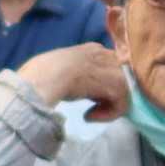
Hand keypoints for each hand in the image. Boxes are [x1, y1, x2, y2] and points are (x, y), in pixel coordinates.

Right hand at [22, 43, 137, 112]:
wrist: (44, 79)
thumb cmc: (40, 75)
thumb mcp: (60, 68)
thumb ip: (73, 73)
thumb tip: (75, 86)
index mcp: (91, 49)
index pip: (109, 64)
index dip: (103, 83)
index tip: (91, 98)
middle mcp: (105, 54)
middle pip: (121, 76)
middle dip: (111, 95)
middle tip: (94, 108)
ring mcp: (112, 68)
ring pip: (124, 91)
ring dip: (109, 107)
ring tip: (90, 114)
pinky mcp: (116, 84)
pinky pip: (122, 103)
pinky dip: (108, 115)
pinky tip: (89, 116)